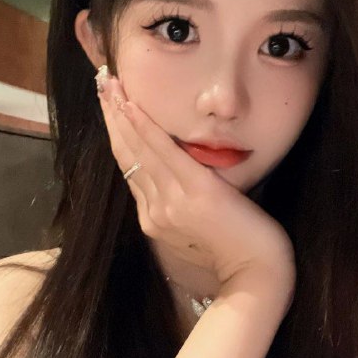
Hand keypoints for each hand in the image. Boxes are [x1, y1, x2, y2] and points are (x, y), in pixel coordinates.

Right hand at [96, 69, 295, 306]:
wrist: (257, 274)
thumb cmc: (238, 251)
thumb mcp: (199, 227)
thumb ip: (183, 203)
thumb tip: (179, 175)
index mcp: (154, 218)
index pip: (130, 167)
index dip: (118, 133)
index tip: (110, 105)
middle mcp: (154, 210)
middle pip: (127, 154)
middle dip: (111, 115)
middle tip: (100, 82)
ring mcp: (171, 202)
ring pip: (138, 149)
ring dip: (121, 113)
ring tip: (108, 83)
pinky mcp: (194, 194)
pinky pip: (163, 154)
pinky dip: (144, 128)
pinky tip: (131, 105)